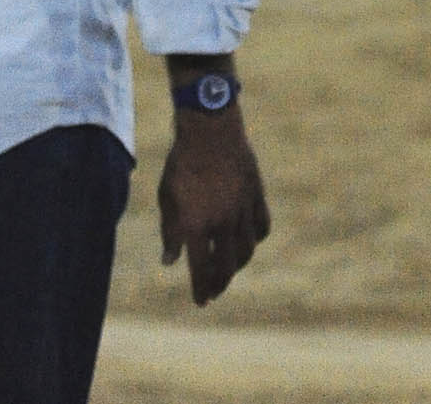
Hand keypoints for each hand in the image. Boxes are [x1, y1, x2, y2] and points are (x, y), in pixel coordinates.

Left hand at [157, 106, 269, 304]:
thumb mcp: (167, 198)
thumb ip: (170, 233)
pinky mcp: (256, 194)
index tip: (200, 301)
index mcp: (195, 225)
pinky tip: (247, 240)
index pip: (199, 270)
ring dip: (237, 265)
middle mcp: (221, 221)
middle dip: (219, 284)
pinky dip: (256, 238)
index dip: (200, 289)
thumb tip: (170, 263)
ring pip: (247, 250)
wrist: (210, 128)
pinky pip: (262, 225)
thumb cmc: (182, 163)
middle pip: (226, 266)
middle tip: (214, 292)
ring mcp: (242, 208)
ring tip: (229, 269)